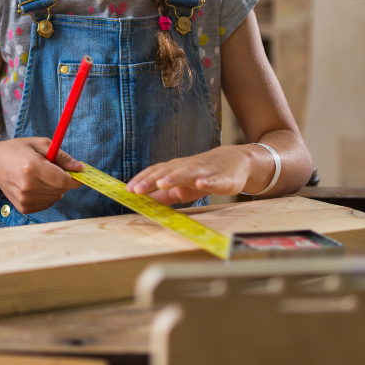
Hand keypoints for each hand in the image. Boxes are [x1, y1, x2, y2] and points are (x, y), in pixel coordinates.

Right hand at [0, 137, 82, 214]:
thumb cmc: (16, 151)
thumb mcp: (39, 144)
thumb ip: (61, 156)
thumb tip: (80, 168)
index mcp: (32, 167)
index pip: (63, 180)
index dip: (74, 178)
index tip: (76, 173)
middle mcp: (27, 186)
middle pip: (61, 189)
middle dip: (63, 180)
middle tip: (52, 169)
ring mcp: (24, 199)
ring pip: (55, 198)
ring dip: (54, 188)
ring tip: (40, 176)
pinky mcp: (23, 207)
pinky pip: (47, 204)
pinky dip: (47, 195)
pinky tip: (36, 185)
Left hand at [126, 146, 263, 204]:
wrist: (236, 161)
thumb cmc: (205, 174)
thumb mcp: (182, 186)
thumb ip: (165, 195)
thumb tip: (145, 203)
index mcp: (177, 169)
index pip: (156, 172)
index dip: (142, 180)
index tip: (128, 190)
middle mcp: (188, 167)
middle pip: (168, 172)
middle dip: (152, 180)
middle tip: (137, 189)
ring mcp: (206, 171)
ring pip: (189, 173)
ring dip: (175, 177)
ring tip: (162, 183)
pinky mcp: (224, 178)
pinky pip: (215, 180)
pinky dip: (208, 182)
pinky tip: (201, 184)